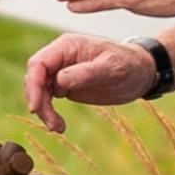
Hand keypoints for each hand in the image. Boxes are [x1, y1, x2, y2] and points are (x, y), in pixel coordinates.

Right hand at [24, 32, 162, 134]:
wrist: (140, 73)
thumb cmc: (128, 64)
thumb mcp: (111, 68)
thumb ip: (86, 72)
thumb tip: (60, 80)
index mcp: (67, 46)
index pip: (39, 63)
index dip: (33, 84)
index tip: (36, 106)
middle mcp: (60, 57)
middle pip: (35, 78)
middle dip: (38, 101)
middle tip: (52, 123)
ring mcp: (61, 71)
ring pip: (40, 91)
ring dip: (44, 110)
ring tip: (58, 128)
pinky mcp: (66, 86)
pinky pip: (48, 99)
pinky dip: (50, 113)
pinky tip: (59, 125)